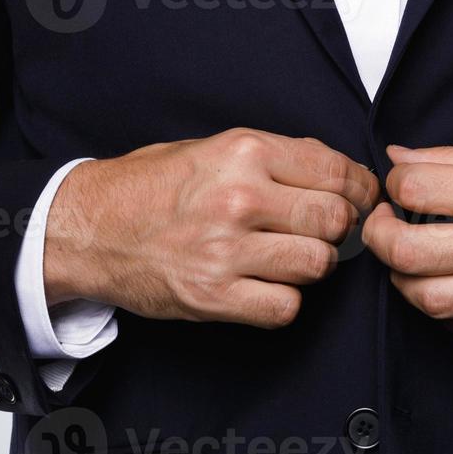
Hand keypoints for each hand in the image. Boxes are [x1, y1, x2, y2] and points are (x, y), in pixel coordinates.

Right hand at [44, 129, 378, 327]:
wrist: (89, 228)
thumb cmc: (151, 185)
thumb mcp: (213, 147)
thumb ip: (275, 156)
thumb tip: (337, 171)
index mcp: (243, 151)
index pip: (335, 171)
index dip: (361, 188)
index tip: (364, 198)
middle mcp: (239, 198)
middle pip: (335, 219)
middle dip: (342, 227)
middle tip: (328, 231)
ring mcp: (226, 250)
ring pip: (316, 264)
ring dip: (312, 264)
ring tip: (289, 255)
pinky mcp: (214, 296)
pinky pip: (285, 306)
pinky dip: (284, 300)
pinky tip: (266, 286)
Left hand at [363, 145, 452, 342]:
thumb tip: (400, 159)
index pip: (416, 191)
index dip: (394, 184)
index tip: (400, 185)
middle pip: (406, 253)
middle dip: (378, 236)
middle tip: (383, 224)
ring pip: (427, 300)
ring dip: (404, 278)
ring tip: (411, 257)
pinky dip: (444, 307)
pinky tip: (450, 282)